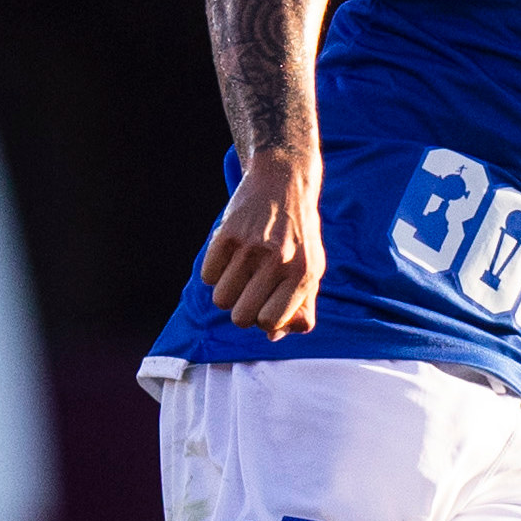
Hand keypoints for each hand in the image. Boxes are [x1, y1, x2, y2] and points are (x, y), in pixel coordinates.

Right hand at [202, 148, 325, 339]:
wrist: (284, 182)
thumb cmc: (299, 233)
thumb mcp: (312, 267)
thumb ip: (301, 306)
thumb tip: (274, 338)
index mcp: (304, 273)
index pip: (270, 322)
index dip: (264, 321)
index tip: (266, 306)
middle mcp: (279, 261)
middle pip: (241, 317)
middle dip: (241, 312)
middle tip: (249, 294)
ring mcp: (251, 247)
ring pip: (221, 299)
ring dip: (226, 293)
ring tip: (240, 274)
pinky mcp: (227, 233)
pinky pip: (208, 275)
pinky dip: (214, 273)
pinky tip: (230, 257)